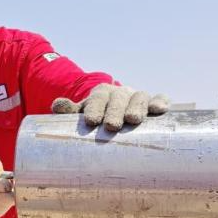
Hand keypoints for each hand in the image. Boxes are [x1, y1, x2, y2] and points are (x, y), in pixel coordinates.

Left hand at [51, 83, 169, 131]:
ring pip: (139, 98)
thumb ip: (69, 110)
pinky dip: (160, 102)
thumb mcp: (82, 112)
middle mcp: (120, 92)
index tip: (91, 121)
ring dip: (137, 108)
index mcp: (101, 93)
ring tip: (133, 120)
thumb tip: (57, 105)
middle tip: (111, 125)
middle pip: (118, 99)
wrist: (115, 107)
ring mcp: (137, 96)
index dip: (94, 108)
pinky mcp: (153, 102)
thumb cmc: (96, 114)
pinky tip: (160, 110)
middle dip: (115, 112)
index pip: (97, 98)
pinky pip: (159, 99)